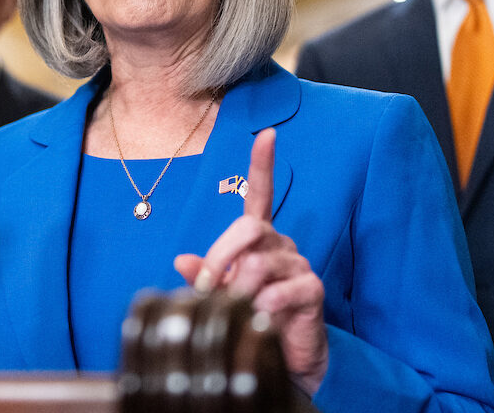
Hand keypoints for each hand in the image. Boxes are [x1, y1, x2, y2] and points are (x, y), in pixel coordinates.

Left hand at [174, 128, 328, 395]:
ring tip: (231, 311)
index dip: (262, 164)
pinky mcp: (312, 291)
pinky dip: (260, 307)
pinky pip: (279, 292)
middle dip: (220, 255)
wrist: (285, 359)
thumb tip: (181, 260)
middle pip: (249, 227)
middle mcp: (280, 245)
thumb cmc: (252, 317)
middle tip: (206, 285)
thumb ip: (205, 275)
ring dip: (235, 290)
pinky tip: (258, 320)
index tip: (266, 135)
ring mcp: (299, 266)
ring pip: (259, 263)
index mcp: (258, 239)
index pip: (261, 193)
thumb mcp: (222, 293)